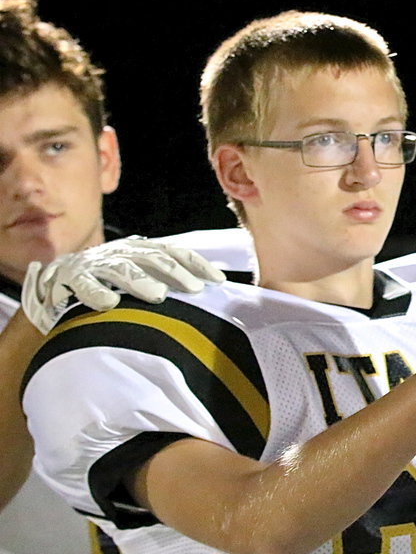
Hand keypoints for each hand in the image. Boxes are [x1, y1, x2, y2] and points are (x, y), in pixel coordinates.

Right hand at [21, 236, 226, 333]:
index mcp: (141, 250)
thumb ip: (168, 280)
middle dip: (176, 272)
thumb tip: (206, 292)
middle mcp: (122, 252)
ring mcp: (96, 264)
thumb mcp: (141, 274)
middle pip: (153, 258)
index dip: (197, 264)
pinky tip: (110, 303)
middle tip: (194, 288)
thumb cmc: (111, 280)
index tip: (219, 280)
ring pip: (122, 270)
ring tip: (159, 295)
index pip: (175, 252)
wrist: (58, 277)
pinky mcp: (71, 278)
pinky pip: (85, 285)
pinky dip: (97, 293)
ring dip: (141, 281)